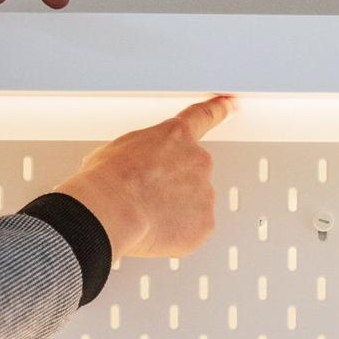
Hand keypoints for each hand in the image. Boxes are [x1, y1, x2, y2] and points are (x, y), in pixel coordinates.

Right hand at [55, 96, 236, 258]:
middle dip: (173, 183)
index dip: (218, 110)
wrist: (112, 211)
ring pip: (193, 202)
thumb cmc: (109, 180)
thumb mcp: (118, 148)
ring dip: (174, 209)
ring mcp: (205, 193)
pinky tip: (156, 230)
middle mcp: (197, 160)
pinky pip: (194, 229)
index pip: (203, 116)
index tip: (229, 105)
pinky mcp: (205, 224)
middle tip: (145, 195)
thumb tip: (134, 169)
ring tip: (145, 214)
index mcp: (175, 136)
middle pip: (192, 171)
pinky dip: (178, 233)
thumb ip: (141, 152)